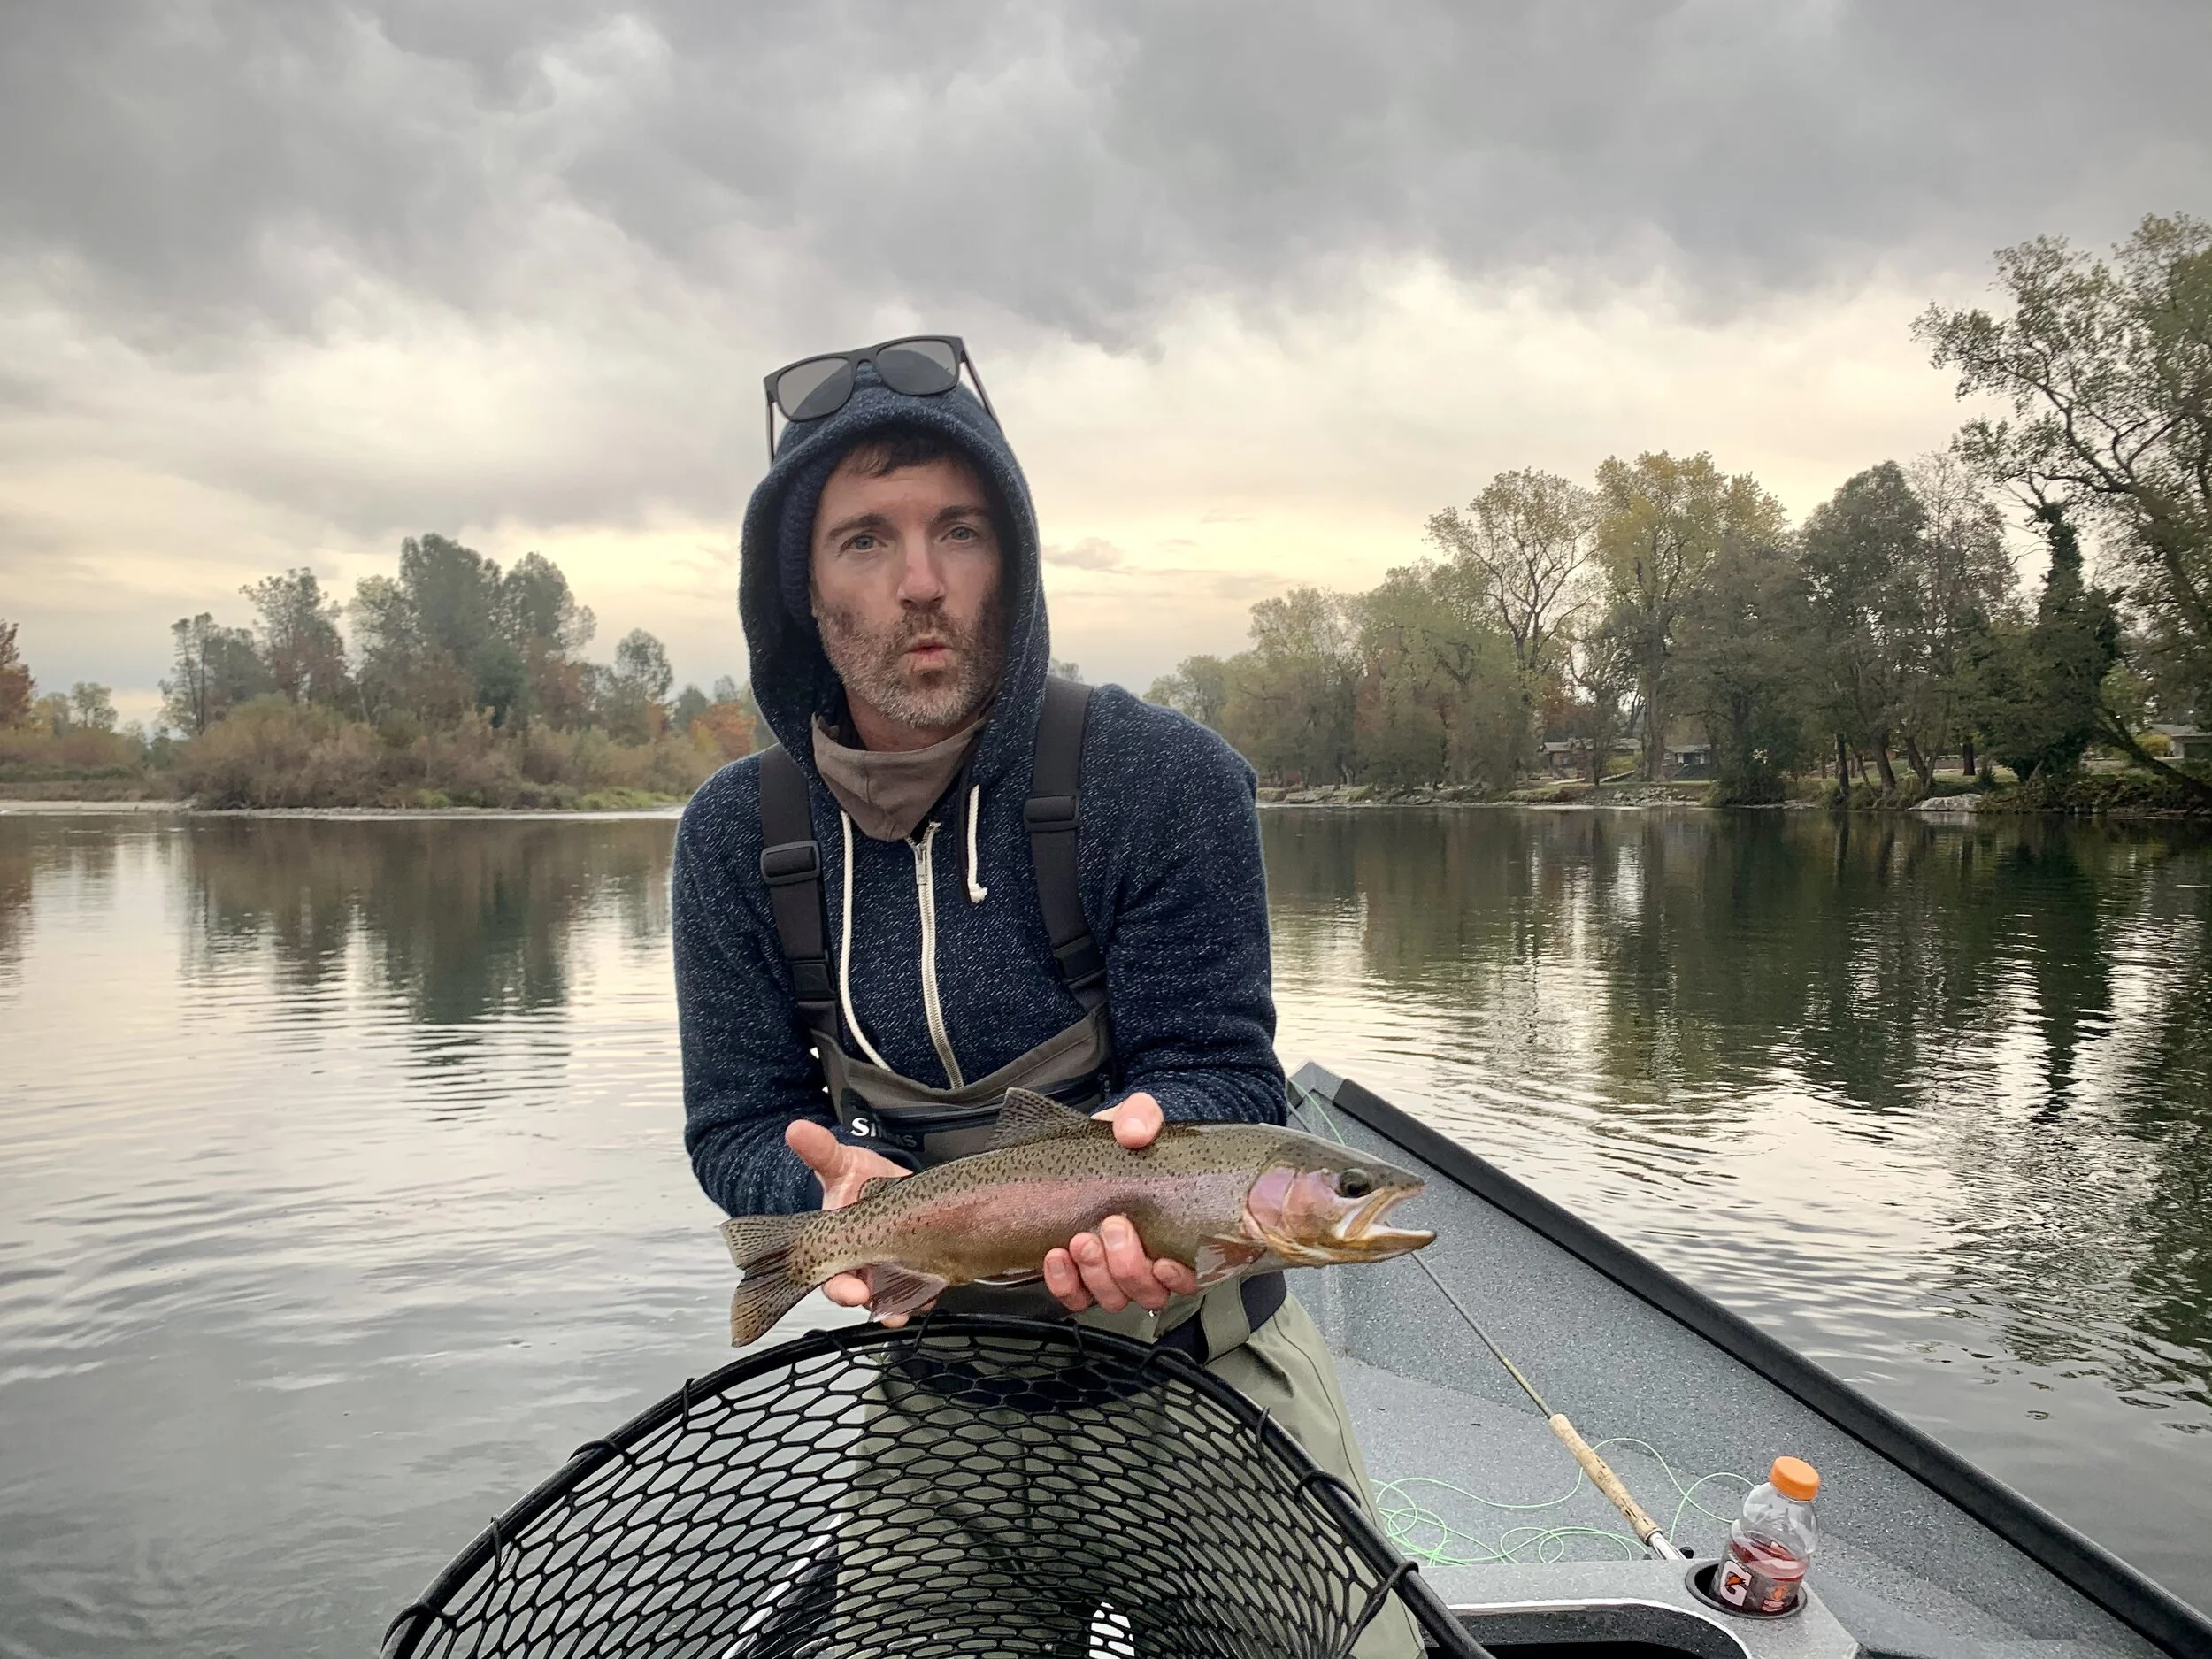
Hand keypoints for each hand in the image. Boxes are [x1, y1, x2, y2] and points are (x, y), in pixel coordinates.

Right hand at [786, 1120, 918, 1324]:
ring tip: (916, 1305)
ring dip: (902, 1304)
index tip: (853, 1292)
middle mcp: (860, 1262)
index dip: (840, 1288)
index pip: (831, 1276)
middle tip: (890, 1309)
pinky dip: (925, 1293)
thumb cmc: (857, 1178)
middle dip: (874, 1302)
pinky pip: (919, 1287)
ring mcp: (887, 1266)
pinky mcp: (915, 1263)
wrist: (887, 1181)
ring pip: (891, 1295)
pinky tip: (934, 1293)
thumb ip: (821, 1151)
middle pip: (863, 1292)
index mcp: (837, 1244)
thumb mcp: (841, 1163)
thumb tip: (797, 1129)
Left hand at [1041, 1092, 1202, 1314]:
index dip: (1179, 1278)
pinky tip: (1056, 1256)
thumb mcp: (1136, 1118)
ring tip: (1081, 1240)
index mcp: (1179, 1231)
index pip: (1191, 1274)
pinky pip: (1075, 1295)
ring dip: (1097, 1274)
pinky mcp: (1080, 1274)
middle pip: (1149, 1291)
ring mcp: (1114, 1270)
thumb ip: (1141, 1117)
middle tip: (1114, 1227)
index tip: (1164, 1261)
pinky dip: (1065, 1283)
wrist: (1091, 1147)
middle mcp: (1150, 1259)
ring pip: (1114, 1297)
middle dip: (1129, 1266)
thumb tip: (1135, 1133)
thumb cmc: (1125, 1141)